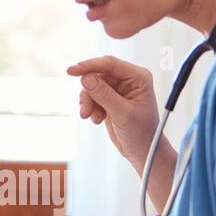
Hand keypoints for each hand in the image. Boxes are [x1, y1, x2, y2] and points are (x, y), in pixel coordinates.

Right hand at [67, 56, 161, 170]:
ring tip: (92, 117)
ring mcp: (118, 89)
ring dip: (89, 102)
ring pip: (92, 86)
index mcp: (138, 77)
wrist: (143, 151)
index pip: (110, 64)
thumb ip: (104, 95)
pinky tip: (97, 119)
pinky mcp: (109, 98)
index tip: (73, 71)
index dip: (89, 66)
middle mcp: (128, 79)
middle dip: (89, 92)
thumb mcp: (123, 114)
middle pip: (98, 75)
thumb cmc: (142, 133)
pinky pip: (92, 96)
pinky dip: (90, 107)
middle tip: (85, 109)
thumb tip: (86, 78)